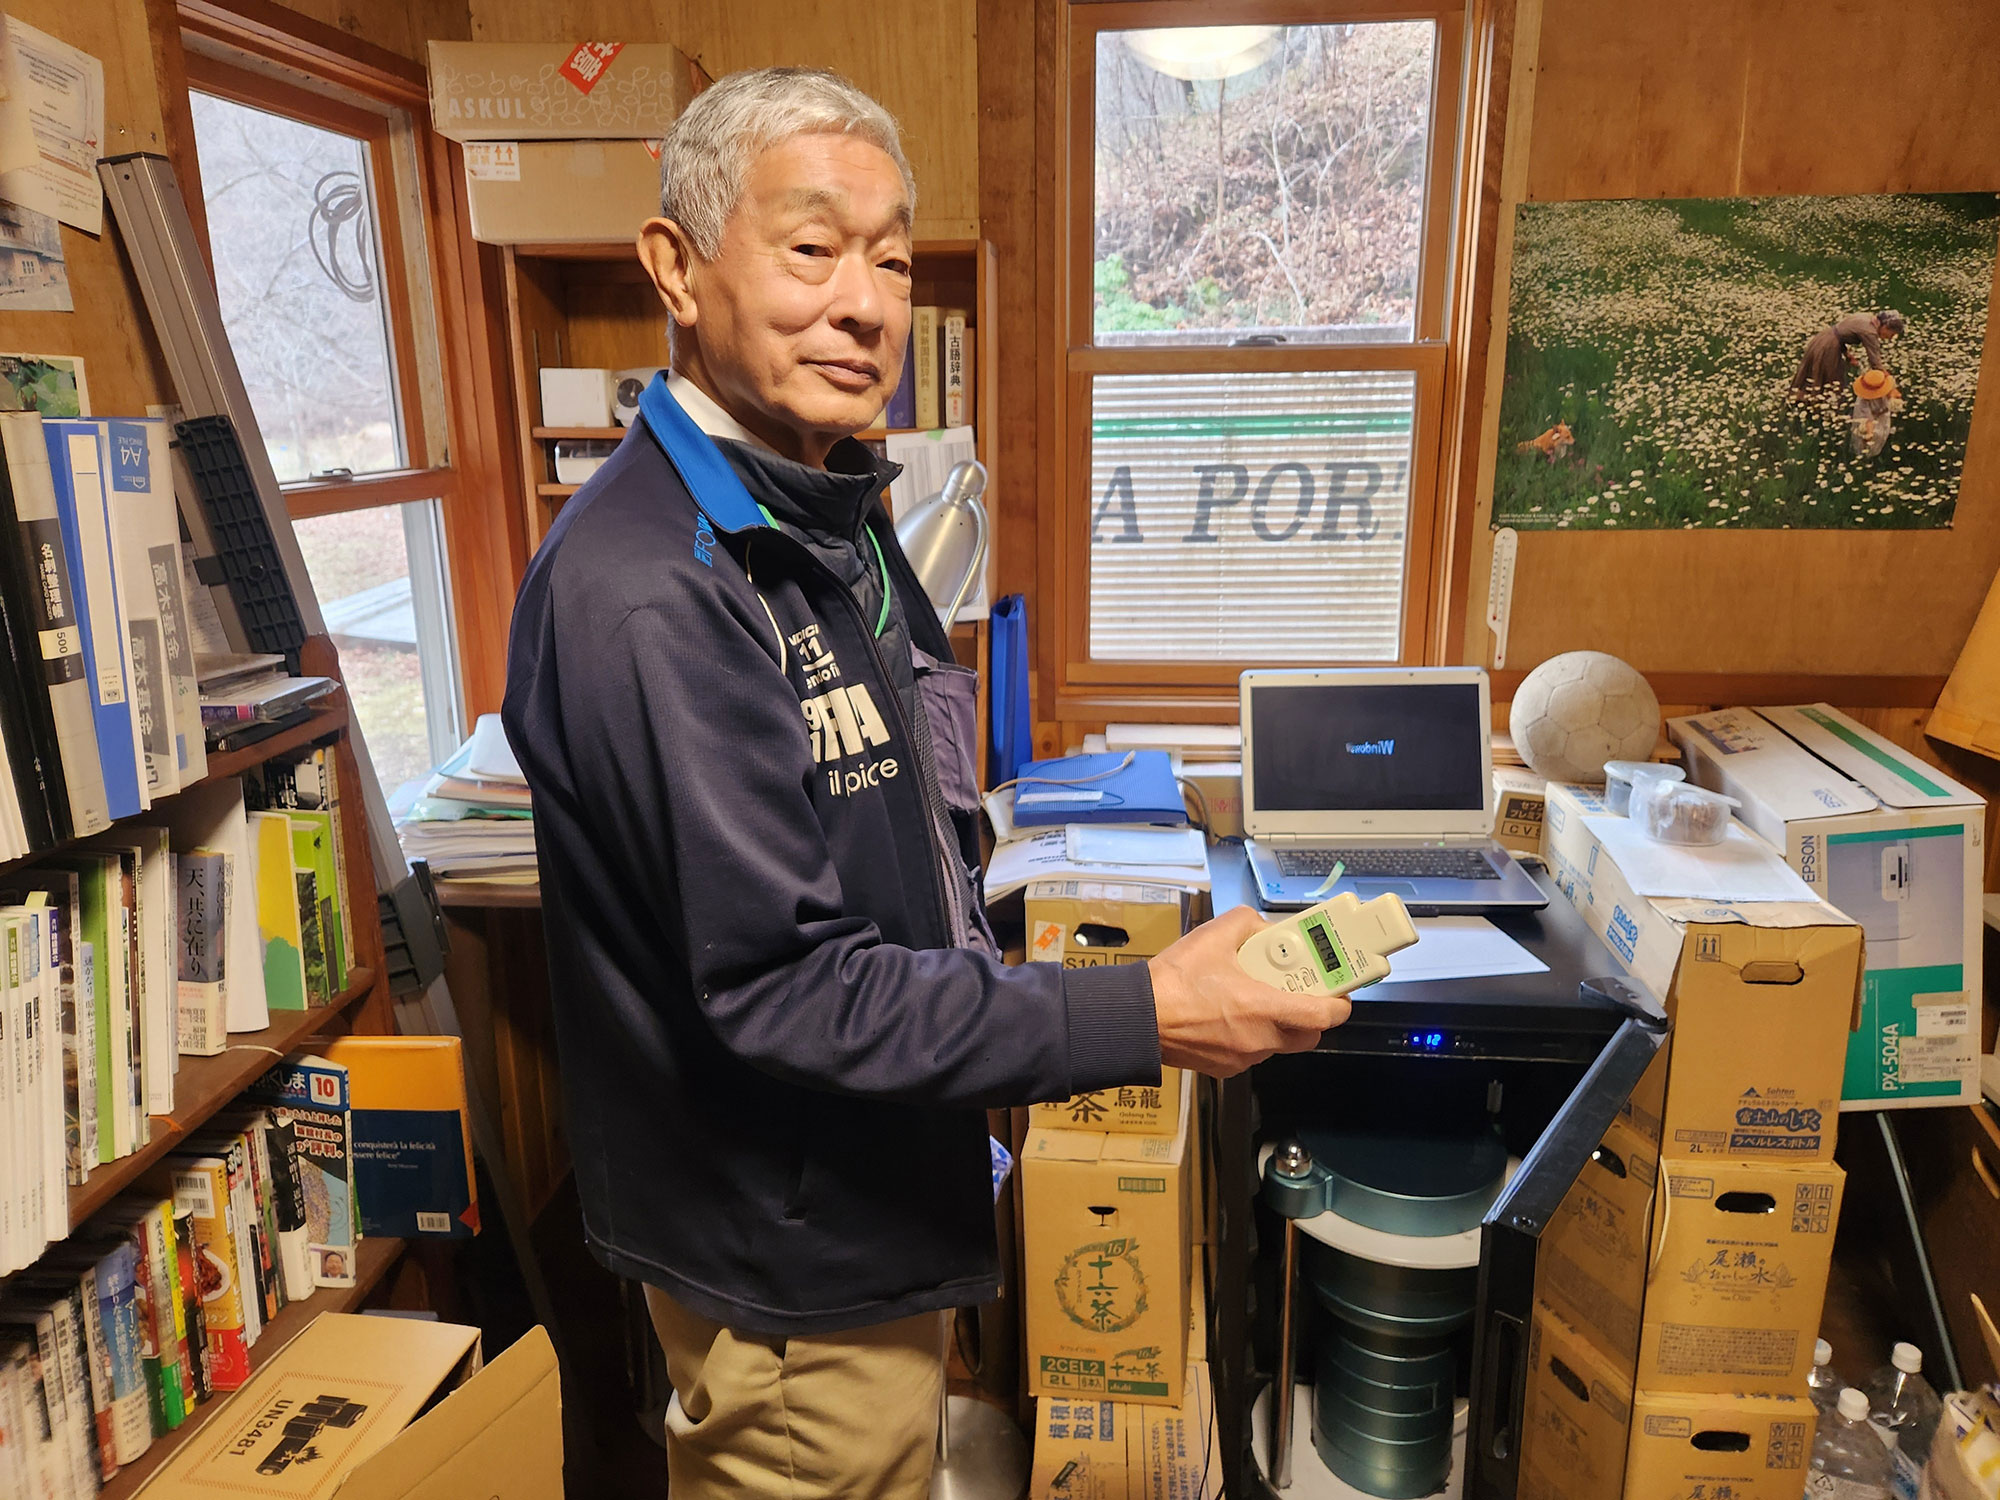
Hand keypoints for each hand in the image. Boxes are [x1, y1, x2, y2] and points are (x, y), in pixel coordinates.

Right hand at [1147, 905, 1351, 1077]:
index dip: (1340, 1003)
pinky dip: (1249, 1035)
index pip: (1325, 1016)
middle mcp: (1260, 1040)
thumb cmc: (1173, 982)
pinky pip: (1250, 1052)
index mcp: (1265, 1009)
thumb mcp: (1215, 934)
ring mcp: (1242, 1058)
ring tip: (1253, 998)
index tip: (1339, 991)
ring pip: (1277, 1043)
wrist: (1137, 1018)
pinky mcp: (1224, 1068)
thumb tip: (1263, 929)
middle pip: (1308, 1035)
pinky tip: (1227, 1015)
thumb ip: (1249, 924)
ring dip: (1276, 1024)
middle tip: (1297, 991)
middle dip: (1310, 1014)